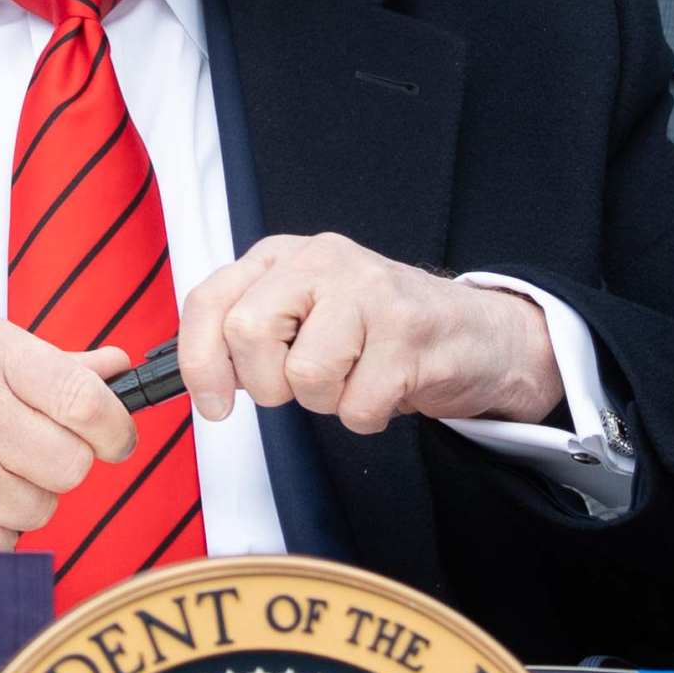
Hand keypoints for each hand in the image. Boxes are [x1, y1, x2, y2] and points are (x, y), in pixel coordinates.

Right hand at [0, 314, 137, 550]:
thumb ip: (52, 363)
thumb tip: (119, 369)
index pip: (86, 400)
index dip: (115, 427)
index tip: (113, 436)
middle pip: (73, 463)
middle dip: (64, 461)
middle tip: (32, 449)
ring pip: (43, 507)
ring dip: (27, 496)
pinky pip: (9, 543)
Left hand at [175, 233, 561, 435]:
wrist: (475, 332)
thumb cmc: (375, 332)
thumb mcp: (304, 316)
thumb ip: (252, 335)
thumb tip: (202, 381)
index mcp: (284, 256)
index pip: (210, 300)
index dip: (198, 361)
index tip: (213, 404)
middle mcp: (322, 261)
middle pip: (249, 331)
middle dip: (266, 384)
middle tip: (298, 388)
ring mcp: (369, 292)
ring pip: (305, 374)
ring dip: (325, 402)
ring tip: (354, 379)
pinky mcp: (409, 333)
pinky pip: (357, 405)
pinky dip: (365, 416)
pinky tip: (386, 389)